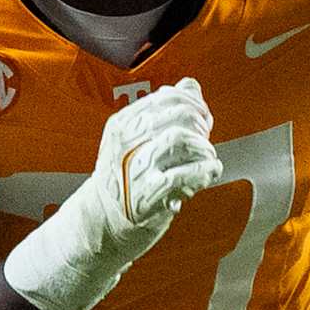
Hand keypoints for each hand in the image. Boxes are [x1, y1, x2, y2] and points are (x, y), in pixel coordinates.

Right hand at [88, 77, 221, 260]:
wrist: (100, 225)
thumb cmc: (124, 182)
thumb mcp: (136, 142)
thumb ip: (165, 113)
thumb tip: (191, 84)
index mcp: (122, 124)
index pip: (167, 97)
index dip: (194, 104)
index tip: (203, 118)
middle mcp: (125, 143)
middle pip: (178, 115)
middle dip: (201, 125)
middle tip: (205, 140)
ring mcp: (134, 169)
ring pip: (180, 139)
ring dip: (204, 148)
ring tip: (207, 159)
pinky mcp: (146, 197)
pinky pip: (183, 175)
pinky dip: (205, 171)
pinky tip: (210, 173)